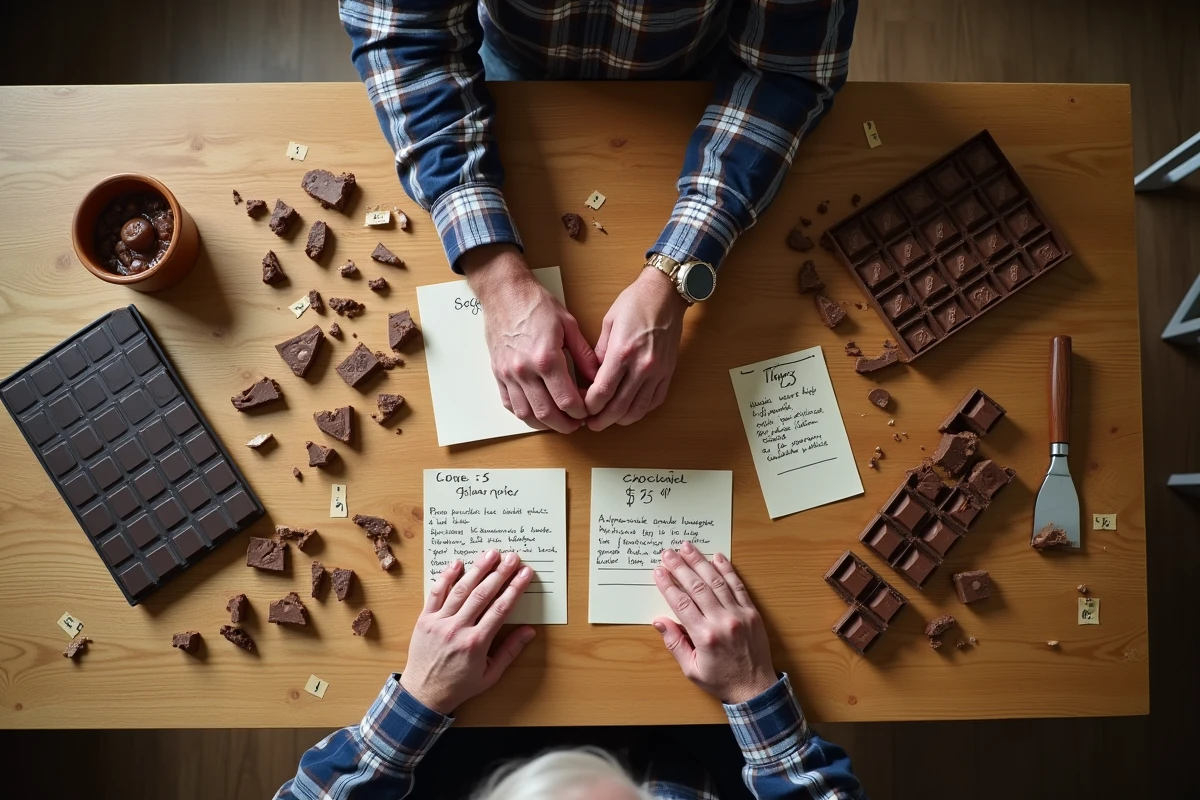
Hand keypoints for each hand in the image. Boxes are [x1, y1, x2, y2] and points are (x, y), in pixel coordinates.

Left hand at [400, 550, 535, 713]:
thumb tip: (530, 631)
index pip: (501, 608)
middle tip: (512, 556)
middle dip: (500, 573)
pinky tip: (457, 563)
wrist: (423, 694)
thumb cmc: (459, 686)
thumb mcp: (490, 675)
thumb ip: (510, 651)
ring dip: (477, 569)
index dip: (515, 588)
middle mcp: (458, 629)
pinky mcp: (424, 620)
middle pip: (483, 594)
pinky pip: (435, 593)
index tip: (525, 573)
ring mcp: (439, 622)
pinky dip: (446, 577)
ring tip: (491, 553)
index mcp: (476, 643)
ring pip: (461, 589)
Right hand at [462, 244, 598, 433]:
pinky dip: (523, 414)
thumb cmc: (536, 303)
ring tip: (558, 422)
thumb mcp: (568, 325)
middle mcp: (524, 371)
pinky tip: (536, 412)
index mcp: (546, 359)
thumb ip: (584, 355)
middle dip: (565, 425)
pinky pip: (509, 404)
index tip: (588, 412)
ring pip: (526, 414)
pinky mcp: (497, 373)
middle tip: (576, 424)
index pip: (567, 400)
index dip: (581, 412)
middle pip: (546, 414)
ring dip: (544, 424)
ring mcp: (508, 374)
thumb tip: (598, 378)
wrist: (504, 292)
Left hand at [585, 268, 686, 429]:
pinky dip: (640, 410)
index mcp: (623, 351)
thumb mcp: (608, 323)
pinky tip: (629, 410)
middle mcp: (643, 365)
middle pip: (619, 407)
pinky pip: (654, 401)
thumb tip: (592, 376)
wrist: (666, 294)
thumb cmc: (635, 302)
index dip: (590, 406)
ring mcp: (658, 371)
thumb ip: (599, 353)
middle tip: (591, 424)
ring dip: (621, 419)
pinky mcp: (668, 372)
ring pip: (638, 409)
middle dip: (602, 420)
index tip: (582, 408)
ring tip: (608, 420)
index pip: (603, 391)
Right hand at [652, 543, 776, 704]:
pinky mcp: (752, 612)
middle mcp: (722, 621)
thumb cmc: (721, 681)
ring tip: (687, 548)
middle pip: (697, 587)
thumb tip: (659, 621)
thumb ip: (675, 644)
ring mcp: (739, 614)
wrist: (756, 689)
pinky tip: (717, 557)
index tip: (658, 571)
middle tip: (668, 553)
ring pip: (716, 582)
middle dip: (680, 567)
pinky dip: (727, 570)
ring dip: (700, 562)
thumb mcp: (691, 669)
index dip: (668, 585)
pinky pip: (738, 586)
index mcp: (705, 636)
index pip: (681, 603)